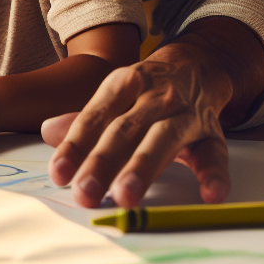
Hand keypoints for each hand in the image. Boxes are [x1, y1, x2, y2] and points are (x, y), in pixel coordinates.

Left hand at [45, 40, 243, 207]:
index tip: (59, 175)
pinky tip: (211, 194)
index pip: (94, 116)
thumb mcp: (114, 96)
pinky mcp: (212, 131)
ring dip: (144, 168)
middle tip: (85, 193)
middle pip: (125, 130)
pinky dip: (215, 174)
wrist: (196, 66)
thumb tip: (48, 132)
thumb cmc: (145, 91)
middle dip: (103, 163)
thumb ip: (85, 120)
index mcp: (123, 84)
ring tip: (126, 197)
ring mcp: (185, 112)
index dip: (75, 146)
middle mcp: (154, 95)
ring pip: (164, 139)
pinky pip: (215, 153)